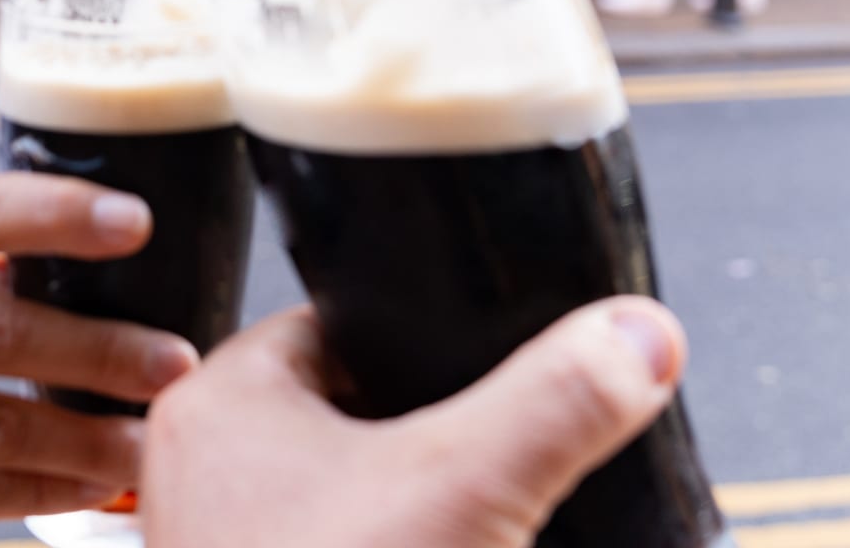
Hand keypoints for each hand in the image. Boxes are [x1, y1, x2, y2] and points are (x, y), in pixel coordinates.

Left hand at [142, 298, 685, 547]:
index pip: (338, 324)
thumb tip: (638, 333)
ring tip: (490, 511)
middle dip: (441, 432)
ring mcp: (236, 542)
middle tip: (505, 446)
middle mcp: (211, 471)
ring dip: (433, 500)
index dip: (425, 335)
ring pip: (362, 493)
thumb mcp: (467, 489)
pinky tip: (469, 545)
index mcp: (223, 403)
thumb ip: (556, 404)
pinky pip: (357, 543)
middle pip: (356, 412)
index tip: (499, 350)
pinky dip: (406, 543)